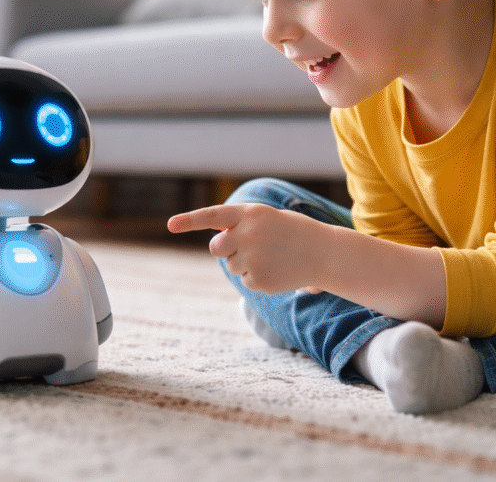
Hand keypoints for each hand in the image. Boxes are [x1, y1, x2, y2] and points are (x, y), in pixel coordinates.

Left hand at [167, 203, 334, 293]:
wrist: (325, 253)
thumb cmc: (294, 232)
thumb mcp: (268, 220)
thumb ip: (241, 225)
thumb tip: (217, 241)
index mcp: (250, 214)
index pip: (212, 215)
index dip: (189, 220)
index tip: (170, 225)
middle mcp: (248, 234)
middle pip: (216, 247)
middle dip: (226, 249)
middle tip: (249, 248)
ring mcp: (252, 258)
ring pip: (231, 266)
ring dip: (245, 263)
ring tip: (272, 257)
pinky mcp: (257, 280)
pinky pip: (245, 281)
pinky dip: (257, 278)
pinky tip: (277, 270)